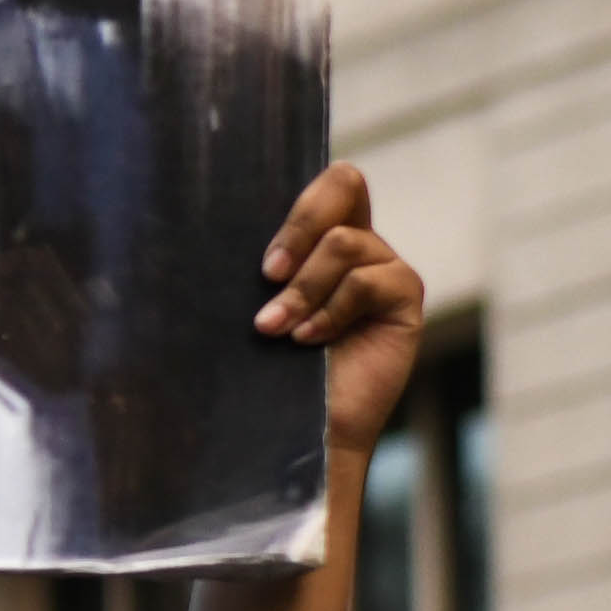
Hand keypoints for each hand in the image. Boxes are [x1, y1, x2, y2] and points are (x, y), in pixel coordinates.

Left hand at [253, 164, 425, 464]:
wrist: (296, 429)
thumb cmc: (263, 367)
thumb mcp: (250, 305)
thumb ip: (259, 266)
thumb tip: (205, 225)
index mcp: (320, 236)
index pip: (328, 181)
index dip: (299, 201)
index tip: (263, 257)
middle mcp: (358, 244)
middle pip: (343, 183)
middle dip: (297, 228)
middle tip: (267, 277)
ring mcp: (386, 269)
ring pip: (344, 244)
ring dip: (303, 288)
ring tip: (275, 329)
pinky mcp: (404, 299)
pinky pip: (369, 281)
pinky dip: (330, 311)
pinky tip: (307, 341)